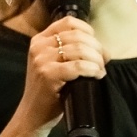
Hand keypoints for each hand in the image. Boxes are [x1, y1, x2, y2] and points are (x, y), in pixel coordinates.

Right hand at [12, 16, 104, 136]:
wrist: (33, 114)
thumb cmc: (48, 90)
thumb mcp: (52, 63)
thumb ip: (68, 50)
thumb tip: (100, 47)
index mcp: (39, 40)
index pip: (68, 23)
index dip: (88, 31)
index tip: (96, 46)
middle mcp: (38, 47)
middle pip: (77, 36)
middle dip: (97, 48)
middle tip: (103, 61)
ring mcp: (41, 60)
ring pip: (80, 50)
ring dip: (96, 60)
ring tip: (99, 70)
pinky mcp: (47, 74)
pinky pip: (79, 66)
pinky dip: (92, 70)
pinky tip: (97, 75)